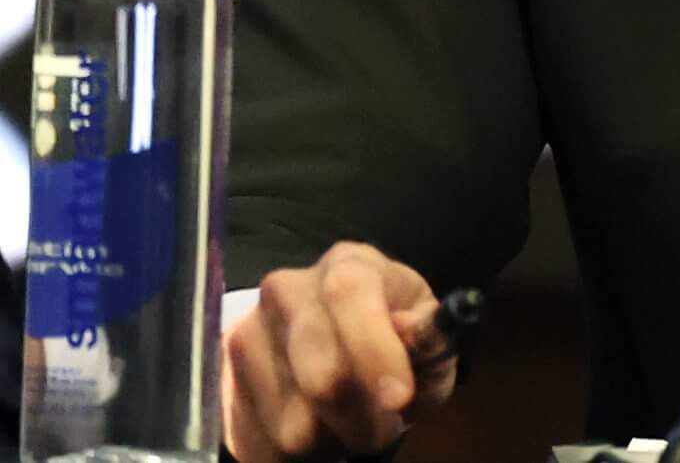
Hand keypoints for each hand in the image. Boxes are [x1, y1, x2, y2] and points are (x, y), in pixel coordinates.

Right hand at [222, 241, 459, 462]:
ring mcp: (245, 335)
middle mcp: (287, 290)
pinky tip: (314, 434)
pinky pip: (257, 445)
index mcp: (348, 265)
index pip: (350, 294)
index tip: (399, 398)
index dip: (374, 349)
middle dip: (361, 418)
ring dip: (329, 442)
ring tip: (347, 427)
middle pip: (320, 373)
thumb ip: (429, 335)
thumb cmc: (393, 337)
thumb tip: (414, 331)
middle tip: (381, 432)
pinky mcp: (219, 383)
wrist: (336, 343)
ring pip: (291, 424)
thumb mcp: (426, 332)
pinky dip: (292, 456)